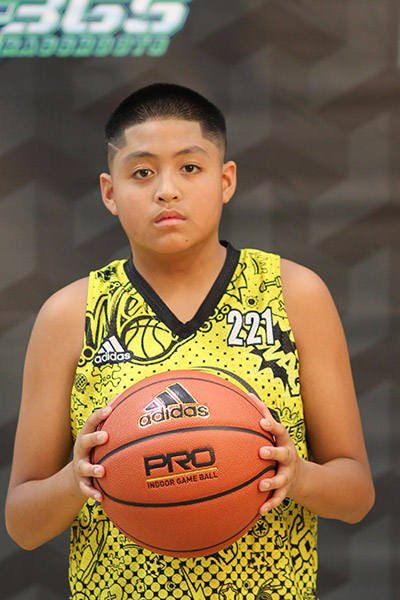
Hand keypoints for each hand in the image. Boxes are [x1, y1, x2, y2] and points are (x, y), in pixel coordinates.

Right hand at [72, 405, 112, 501]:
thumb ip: (112, 419)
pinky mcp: (81, 483)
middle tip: (105, 436)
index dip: (99, 415)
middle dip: (94, 438)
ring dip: (92, 468)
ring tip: (102, 471)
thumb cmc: (95, 449)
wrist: (76, 476)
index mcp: (87, 435)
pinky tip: (101, 498)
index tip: (109, 409)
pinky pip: (86, 489)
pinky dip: (92, 493)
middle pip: (84, 441)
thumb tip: (128, 395)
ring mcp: (80, 466)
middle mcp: (81, 450)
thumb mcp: (99, 434)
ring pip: (83, 467)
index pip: (90, 422)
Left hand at [249, 394, 299, 513]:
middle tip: (261, 452)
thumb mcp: (276, 434)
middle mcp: (288, 458)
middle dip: (273, 452)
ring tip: (260, 485)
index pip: (280, 431)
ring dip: (271, 482)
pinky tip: (259, 510)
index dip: (272, 426)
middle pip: (284, 454)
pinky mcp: (286, 490)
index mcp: (284, 442)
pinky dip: (270, 504)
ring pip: (282, 479)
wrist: (301, 476)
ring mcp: (288, 475)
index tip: (261, 422)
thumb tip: (247, 394)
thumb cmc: (280, 448)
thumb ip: (262, 415)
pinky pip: (278, 498)